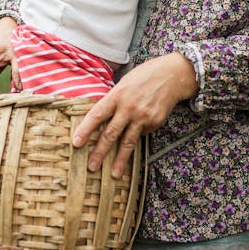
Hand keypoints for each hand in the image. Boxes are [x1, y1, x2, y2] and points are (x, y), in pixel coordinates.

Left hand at [72, 52, 197, 177]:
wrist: (172, 75)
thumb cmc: (144, 76)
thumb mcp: (124, 83)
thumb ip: (113, 100)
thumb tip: (100, 117)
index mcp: (117, 95)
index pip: (97, 115)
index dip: (85, 130)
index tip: (76, 143)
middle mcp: (129, 108)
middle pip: (111, 134)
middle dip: (100, 153)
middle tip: (92, 167)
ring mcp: (143, 117)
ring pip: (128, 142)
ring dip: (120, 160)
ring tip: (114, 174)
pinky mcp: (155, 122)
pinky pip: (143, 133)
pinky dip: (139, 134)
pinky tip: (141, 127)